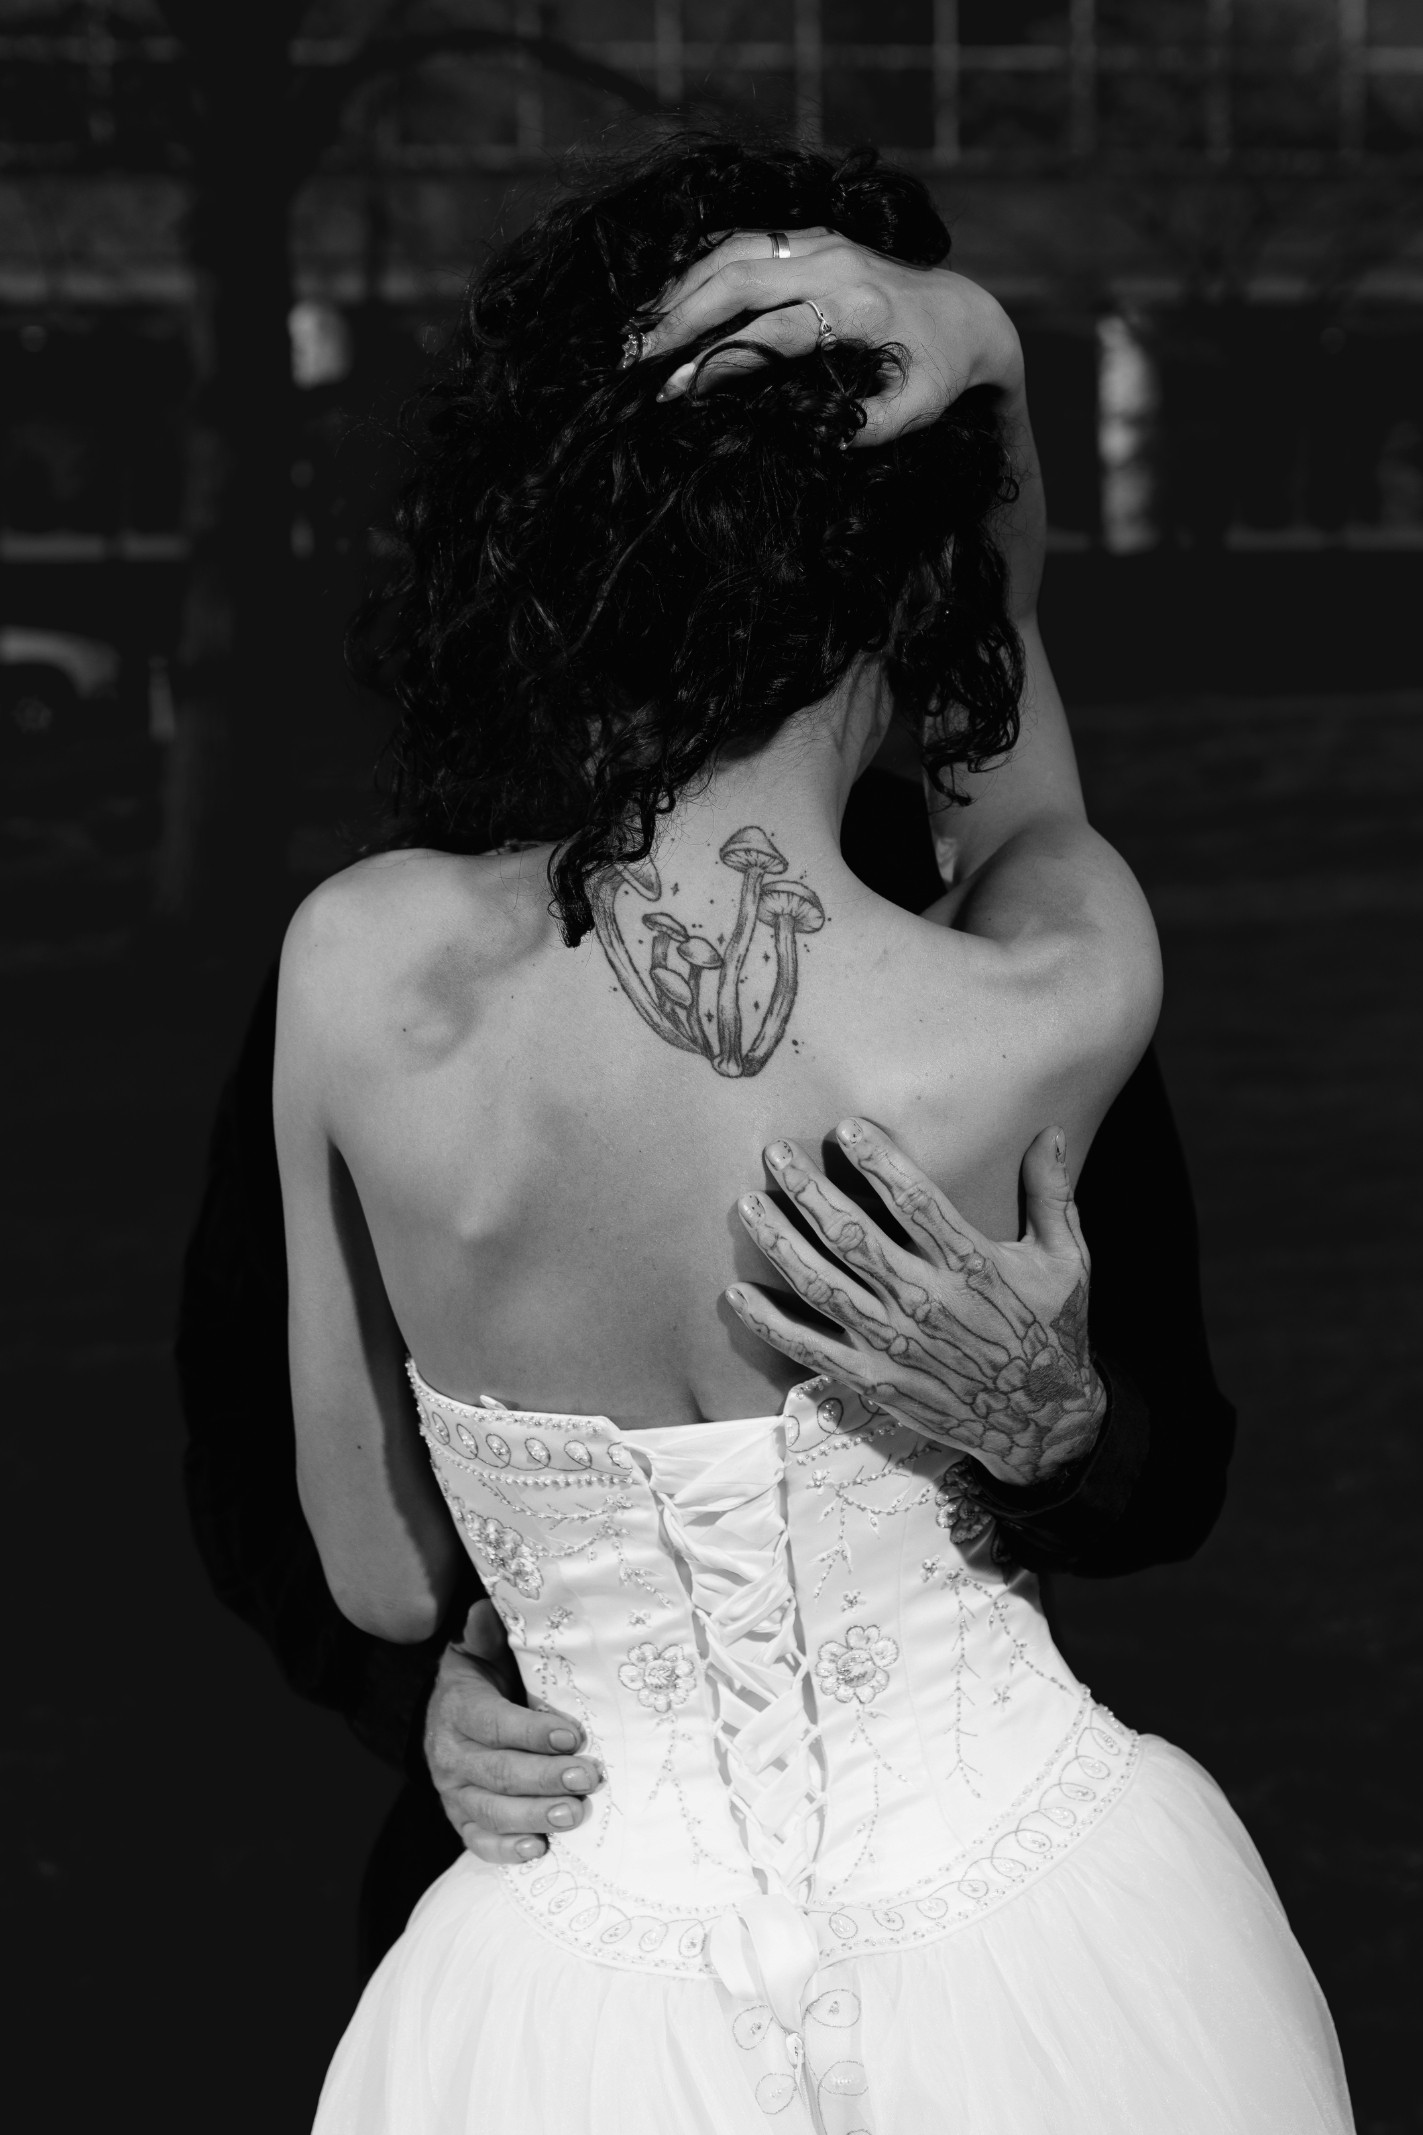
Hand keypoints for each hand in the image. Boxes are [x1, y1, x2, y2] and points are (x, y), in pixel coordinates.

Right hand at [423, 1600, 602, 1863]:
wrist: (447, 1714)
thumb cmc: (483, 1679)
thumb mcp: (481, 1650)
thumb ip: (487, 1633)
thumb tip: (484, 1609)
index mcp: (457, 1708)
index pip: (494, 1723)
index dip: (532, 1732)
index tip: (574, 1734)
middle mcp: (449, 1755)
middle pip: (497, 1772)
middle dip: (546, 1777)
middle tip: (589, 1777)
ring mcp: (453, 1792)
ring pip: (491, 1811)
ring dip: (535, 1815)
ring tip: (575, 1813)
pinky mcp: (462, 1819)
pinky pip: (479, 1842)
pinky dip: (507, 1850)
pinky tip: (540, 1849)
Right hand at [632, 226, 1022, 444]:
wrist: (968, 315)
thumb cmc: (940, 370)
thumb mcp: (920, 407)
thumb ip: (873, 428)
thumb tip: (822, 444)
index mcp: (861, 308)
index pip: (775, 330)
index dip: (722, 360)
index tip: (678, 392)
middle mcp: (837, 263)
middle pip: (740, 277)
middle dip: (681, 318)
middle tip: (635, 360)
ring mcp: (821, 240)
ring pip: (733, 248)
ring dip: (679, 287)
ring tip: (637, 331)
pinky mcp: (810, 235)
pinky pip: (743, 238)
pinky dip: (697, 263)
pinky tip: (665, 297)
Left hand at [727, 1121, 1105, 1484]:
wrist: (1044, 1423)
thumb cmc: (1052, 1333)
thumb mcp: (1067, 1261)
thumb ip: (1053, 1194)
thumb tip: (1055, 1130)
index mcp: (972, 1264)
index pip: (915, 1201)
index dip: (877, 1161)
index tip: (844, 1128)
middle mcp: (926, 1300)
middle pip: (852, 1236)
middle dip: (808, 1190)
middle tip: (774, 1153)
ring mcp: (894, 1343)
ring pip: (822, 1284)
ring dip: (778, 1243)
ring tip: (747, 1204)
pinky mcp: (874, 1379)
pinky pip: (811, 1348)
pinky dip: (770, 1323)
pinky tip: (736, 1294)